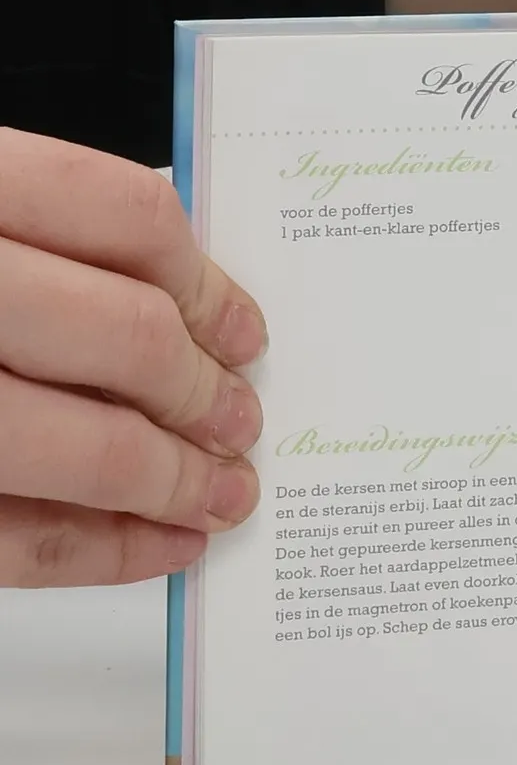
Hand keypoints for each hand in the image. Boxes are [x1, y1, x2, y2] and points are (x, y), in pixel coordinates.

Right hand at [0, 129, 265, 585]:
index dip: (205, 281)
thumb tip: (182, 306)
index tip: (244, 330)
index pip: (120, 215)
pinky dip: (104, 550)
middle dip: (202, 393)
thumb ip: (29, 239)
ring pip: (75, 446)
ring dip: (171, 480)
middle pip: (122, 335)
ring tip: (220, 493)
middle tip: (240, 421)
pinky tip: (161, 546)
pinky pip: (12, 538)